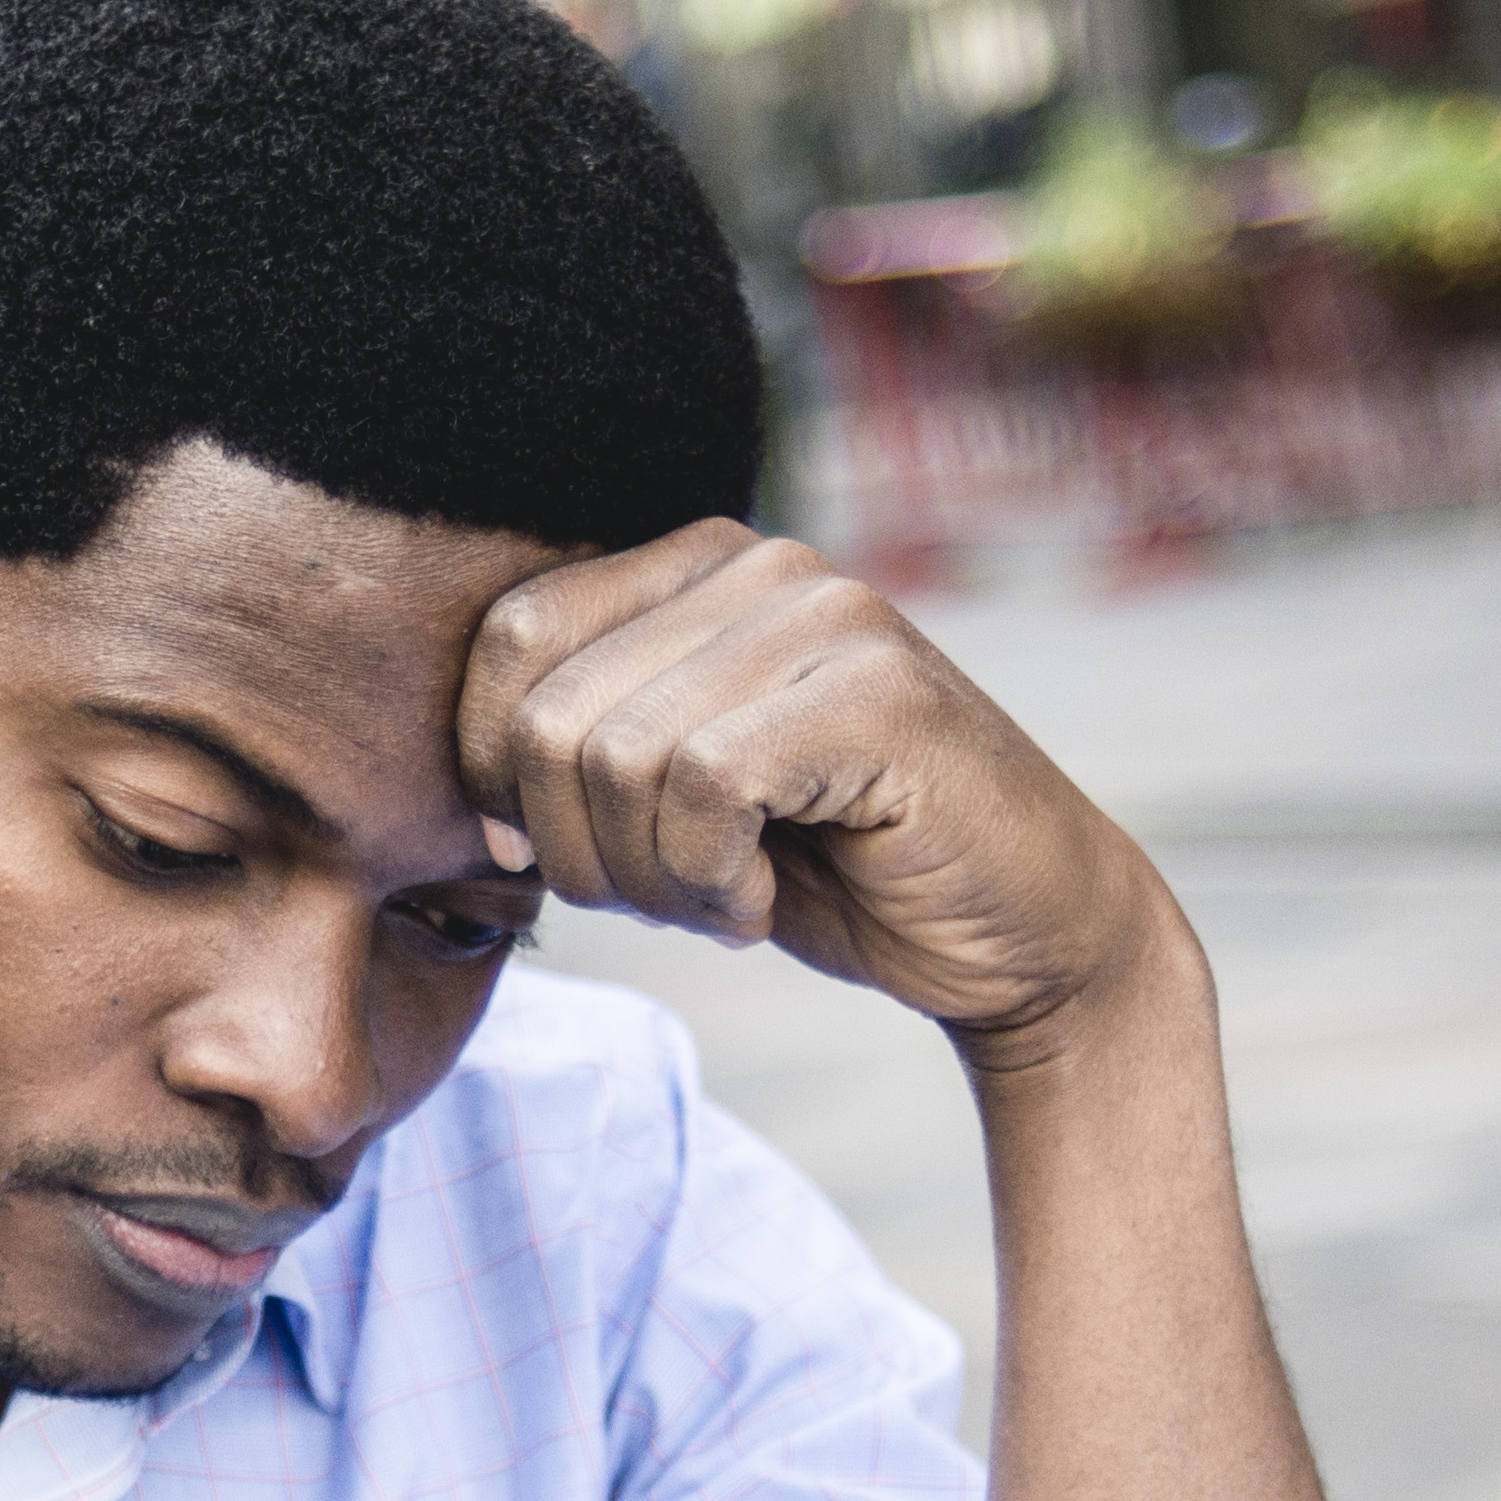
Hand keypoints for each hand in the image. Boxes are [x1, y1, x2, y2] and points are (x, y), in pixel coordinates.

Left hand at [462, 529, 1172, 1058]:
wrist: (1026, 936)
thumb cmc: (841, 874)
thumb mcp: (681, 804)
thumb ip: (586, 759)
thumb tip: (473, 797)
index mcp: (698, 570)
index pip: (510, 639)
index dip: (501, 772)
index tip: (573, 856)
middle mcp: (761, 564)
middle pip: (550, 714)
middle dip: (579, 852)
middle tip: (672, 896)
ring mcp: (827, 619)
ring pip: (616, 759)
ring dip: (652, 879)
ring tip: (729, 896)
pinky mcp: (879, 696)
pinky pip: (703, 787)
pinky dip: (710, 881)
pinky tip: (768, 900)